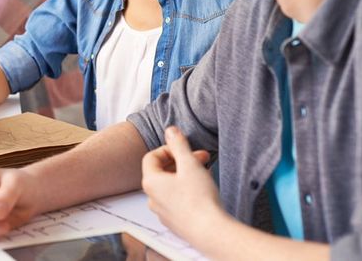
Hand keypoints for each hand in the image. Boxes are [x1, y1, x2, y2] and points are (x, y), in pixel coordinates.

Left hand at [141, 127, 222, 242]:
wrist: (210, 231)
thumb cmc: (199, 200)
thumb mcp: (189, 164)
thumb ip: (179, 144)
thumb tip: (170, 130)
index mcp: (151, 182)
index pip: (151, 157)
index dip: (169, 149)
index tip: (184, 149)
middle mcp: (152, 198)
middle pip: (161, 171)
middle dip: (181, 161)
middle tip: (200, 158)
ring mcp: (163, 212)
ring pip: (170, 186)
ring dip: (185, 175)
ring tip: (204, 173)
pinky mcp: (175, 222)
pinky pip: (176, 200)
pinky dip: (187, 191)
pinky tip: (203, 191)